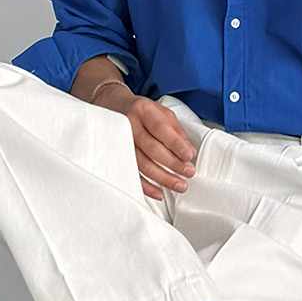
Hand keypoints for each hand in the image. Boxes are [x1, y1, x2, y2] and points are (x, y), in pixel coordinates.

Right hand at [75, 65, 196, 197]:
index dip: (176, 144)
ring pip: (143, 165)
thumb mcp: (160, 112)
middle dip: (173, 164)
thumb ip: (176, 130)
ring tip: (179, 185)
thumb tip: (189, 151)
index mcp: (143, 110)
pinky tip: (159, 193)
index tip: (189, 156)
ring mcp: (121, 143)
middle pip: (152, 149)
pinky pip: (132, 175)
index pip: (161, 129)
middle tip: (188, 173)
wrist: (112, 107)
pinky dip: (146, 187)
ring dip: (163, 178)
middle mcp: (130, 125)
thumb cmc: (140, 112)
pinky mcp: (117, 157)